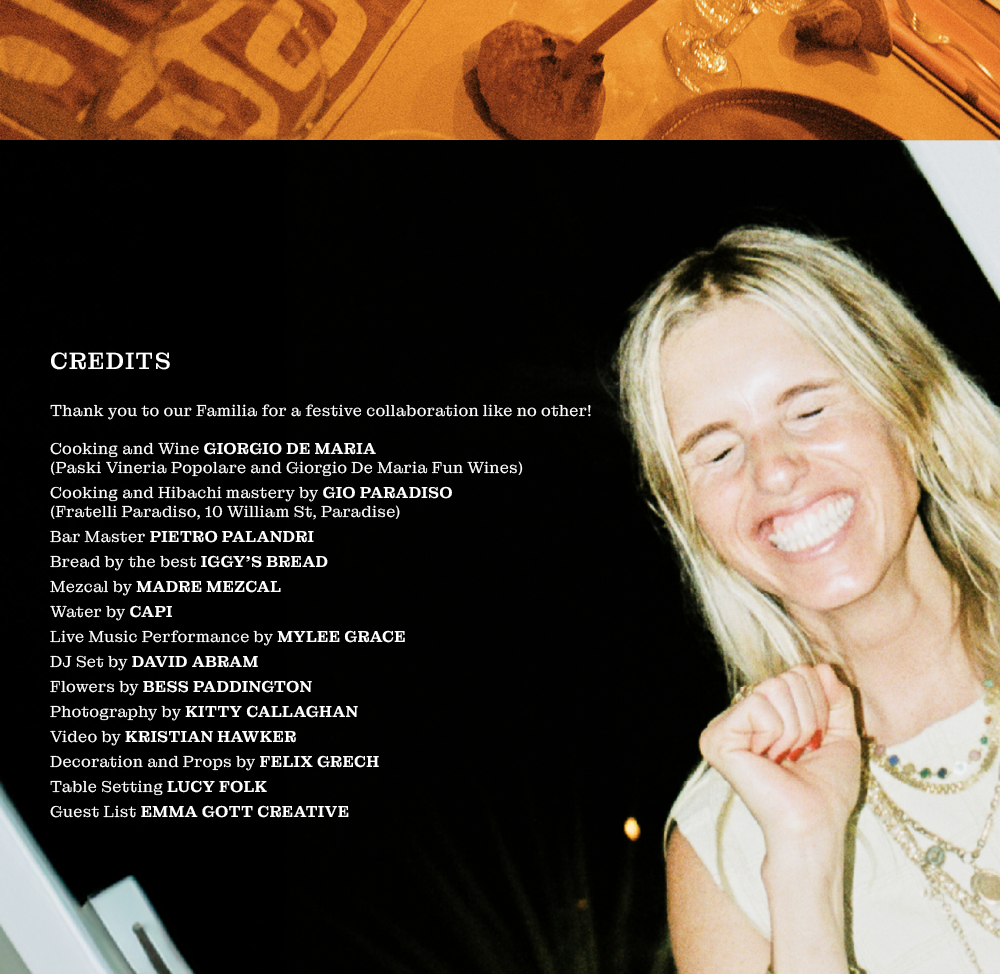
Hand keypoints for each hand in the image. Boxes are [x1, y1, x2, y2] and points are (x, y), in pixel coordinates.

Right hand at [699, 664, 861, 846]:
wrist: (815, 823)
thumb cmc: (826, 789)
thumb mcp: (840, 734)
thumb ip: (835, 698)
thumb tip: (820, 667)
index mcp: (764, 714)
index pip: (798, 673)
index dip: (819, 705)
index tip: (815, 743)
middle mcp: (740, 716)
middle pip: (787, 677)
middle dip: (809, 716)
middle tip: (801, 752)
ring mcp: (724, 726)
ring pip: (774, 688)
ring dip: (795, 728)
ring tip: (786, 758)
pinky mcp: (716, 737)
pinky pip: (758, 705)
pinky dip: (776, 733)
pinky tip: (768, 758)